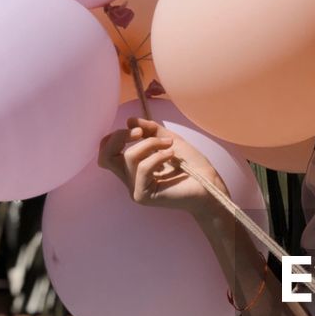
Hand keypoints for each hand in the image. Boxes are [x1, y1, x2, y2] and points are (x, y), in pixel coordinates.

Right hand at [96, 115, 226, 215]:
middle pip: (105, 156)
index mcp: (133, 167)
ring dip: (150, 143)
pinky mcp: (144, 195)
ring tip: (169, 145)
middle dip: (120, 137)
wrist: (209, 185)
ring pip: (128, 157)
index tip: (137, 130)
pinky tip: (172, 155)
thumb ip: (149, 130)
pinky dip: (158, 156)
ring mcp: (135, 189)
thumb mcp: (168, 140)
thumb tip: (130, 120)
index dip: (114, 137)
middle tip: (140, 132)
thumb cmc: (192, 165)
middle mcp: (130, 179)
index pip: (106, 152)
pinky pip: (142, 168)